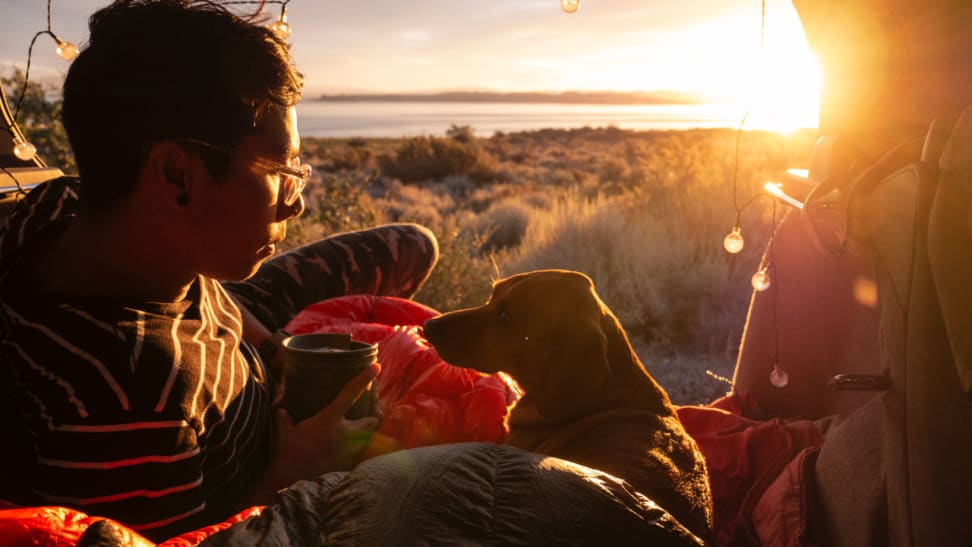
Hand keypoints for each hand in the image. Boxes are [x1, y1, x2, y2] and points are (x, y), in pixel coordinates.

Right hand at [270, 363, 381, 482]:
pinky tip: (354, 446)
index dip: (364, 378)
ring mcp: (349, 451)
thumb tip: (280, 409)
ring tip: (366, 423)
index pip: (350, 394)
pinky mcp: (349, 465)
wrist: (290, 483)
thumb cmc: (286, 456)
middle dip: (376, 410)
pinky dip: (362, 448)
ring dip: (370, 430)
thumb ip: (284, 418)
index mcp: (329, 420)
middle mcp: (345, 434)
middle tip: (373, 403)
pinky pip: (362, 453)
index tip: (375, 367)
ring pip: (371, 436)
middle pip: (373, 418)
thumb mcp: (283, 432)